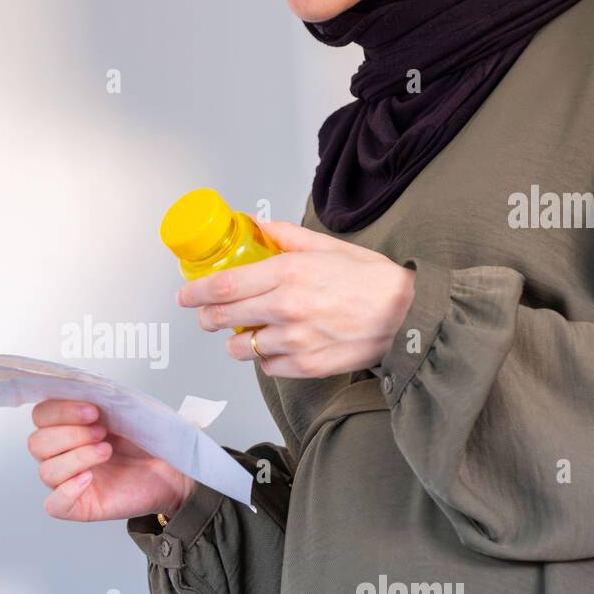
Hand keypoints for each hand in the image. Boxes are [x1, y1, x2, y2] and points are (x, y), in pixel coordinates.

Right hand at [27, 399, 194, 522]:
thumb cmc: (147, 440)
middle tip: (102, 431)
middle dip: (70, 434)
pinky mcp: (80, 506)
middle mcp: (62, 453)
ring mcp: (68, 480)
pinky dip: (67, 491)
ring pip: (46, 471)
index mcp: (67, 426)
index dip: (61, 411)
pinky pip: (54, 505)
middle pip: (37, 443)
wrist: (172, 468)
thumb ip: (104, 398)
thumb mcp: (126, 411)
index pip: (41, 415)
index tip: (93, 410)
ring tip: (106, 451)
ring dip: (76, 457)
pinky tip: (89, 479)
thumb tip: (87, 386)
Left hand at [176, 220, 415, 378]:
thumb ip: (287, 236)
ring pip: (241, 348)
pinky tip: (278, 346)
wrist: (409, 317)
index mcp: (290, 273)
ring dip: (238, 341)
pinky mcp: (306, 366)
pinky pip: (267, 367)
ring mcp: (295, 340)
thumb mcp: (330, 247)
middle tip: (208, 316)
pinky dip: (266, 358)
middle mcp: (287, 307)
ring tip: (250, 332)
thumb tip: (258, 226)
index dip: (196, 292)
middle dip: (208, 317)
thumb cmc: (374, 282)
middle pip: (224, 318)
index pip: (224, 285)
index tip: (185, 295)